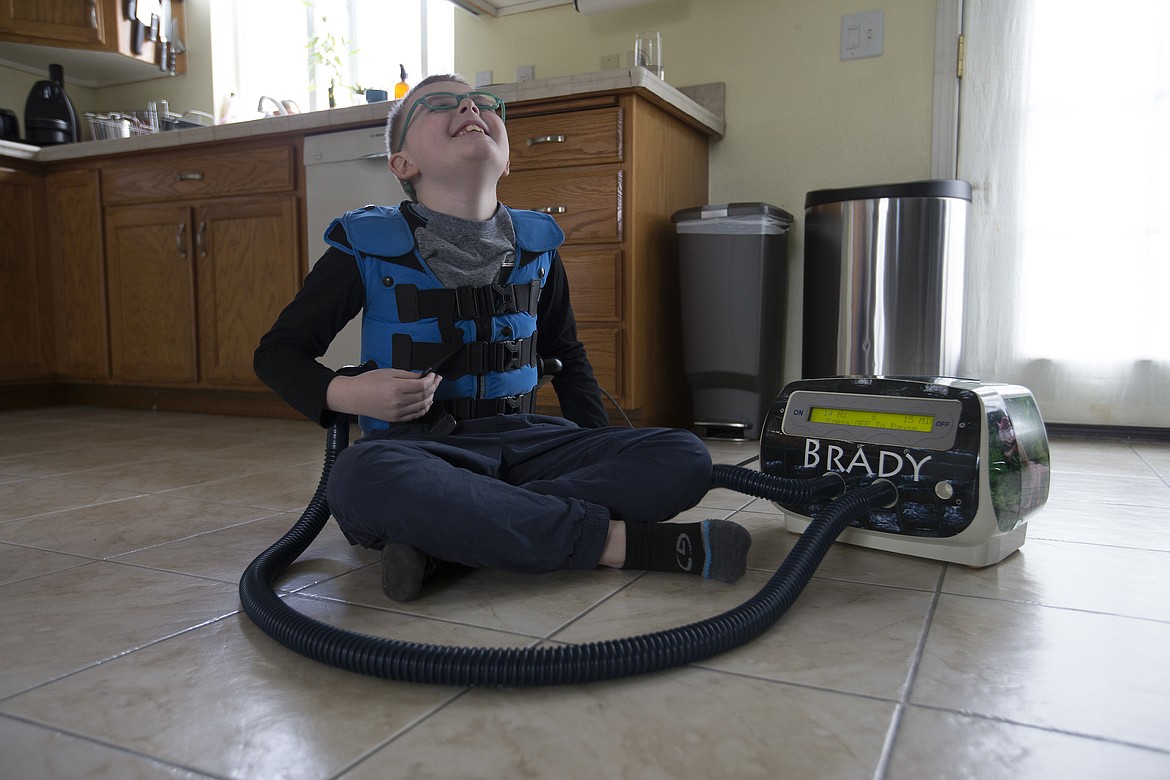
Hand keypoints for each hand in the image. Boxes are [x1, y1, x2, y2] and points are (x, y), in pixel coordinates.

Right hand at [325, 368, 441, 421]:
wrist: (353, 396)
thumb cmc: (367, 383)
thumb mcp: (389, 372)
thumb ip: (408, 375)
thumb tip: (423, 376)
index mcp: (396, 388)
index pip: (422, 385)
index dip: (431, 380)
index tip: (434, 375)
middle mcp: (398, 402)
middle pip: (424, 396)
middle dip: (434, 387)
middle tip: (436, 381)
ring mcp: (397, 412)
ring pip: (422, 407)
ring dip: (430, 398)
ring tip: (431, 390)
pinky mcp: (395, 419)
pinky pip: (415, 415)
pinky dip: (423, 409)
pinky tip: (425, 402)